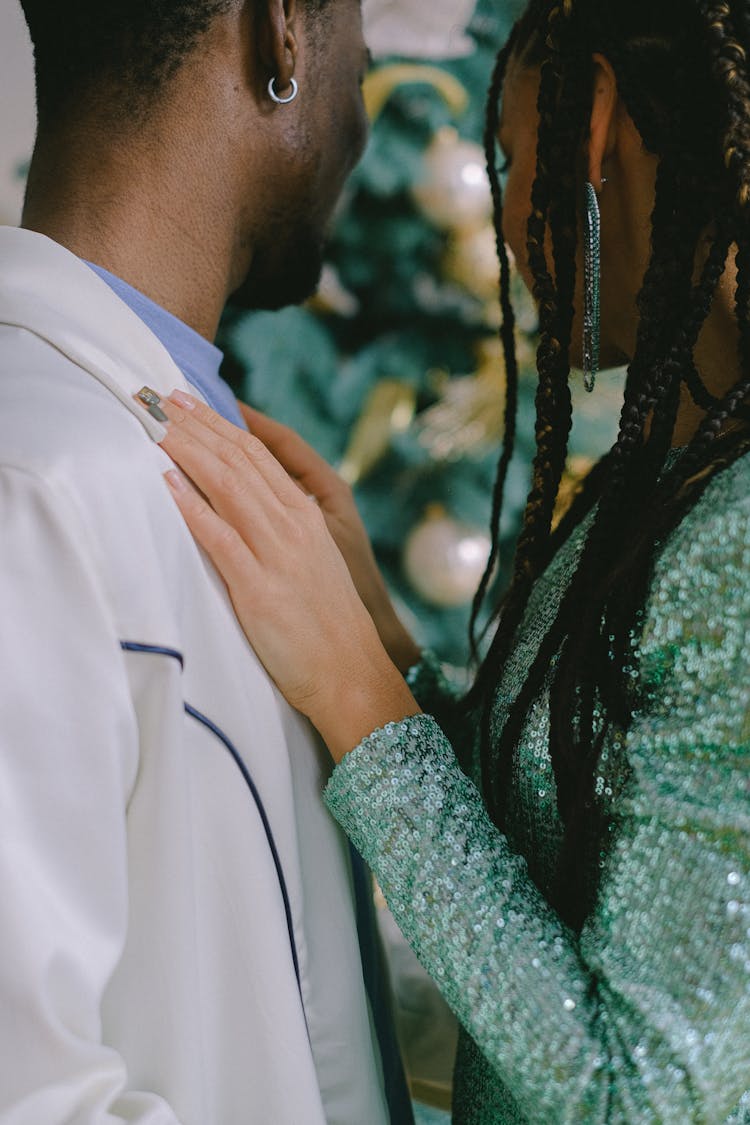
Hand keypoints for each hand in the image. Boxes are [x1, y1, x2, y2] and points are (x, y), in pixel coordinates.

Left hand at [159, 391, 420, 761]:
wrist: (350, 670)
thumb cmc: (327, 620)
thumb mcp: (313, 558)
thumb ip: (283, 524)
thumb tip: (244, 498)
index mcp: (305, 514)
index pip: (256, 454)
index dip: (217, 423)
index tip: (187, 401)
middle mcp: (292, 524)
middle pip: (236, 460)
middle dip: (194, 424)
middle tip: (157, 395)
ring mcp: (276, 554)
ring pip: (226, 486)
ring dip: (185, 451)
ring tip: (153, 424)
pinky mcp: (259, 589)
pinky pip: (220, 538)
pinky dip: (191, 507)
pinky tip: (166, 483)